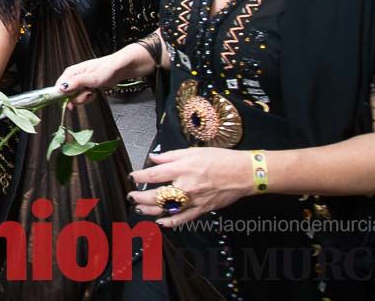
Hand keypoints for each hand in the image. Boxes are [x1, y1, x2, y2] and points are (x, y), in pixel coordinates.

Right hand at [55, 54, 125, 103]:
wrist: (118, 69)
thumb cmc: (106, 69)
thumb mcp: (90, 78)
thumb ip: (75, 83)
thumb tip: (62, 87)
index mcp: (71, 72)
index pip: (59, 87)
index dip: (62, 97)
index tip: (68, 104)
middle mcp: (73, 77)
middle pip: (67, 94)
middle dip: (77, 98)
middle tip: (87, 94)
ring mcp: (79, 83)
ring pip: (75, 97)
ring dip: (84, 98)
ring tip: (92, 91)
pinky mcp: (85, 87)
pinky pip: (82, 97)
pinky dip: (89, 97)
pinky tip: (94, 92)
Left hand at [128, 148, 253, 226]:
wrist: (243, 173)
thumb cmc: (220, 159)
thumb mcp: (192, 151)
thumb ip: (170, 156)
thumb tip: (153, 157)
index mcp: (182, 169)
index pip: (154, 174)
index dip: (139, 176)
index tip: (132, 177)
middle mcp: (186, 186)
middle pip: (156, 195)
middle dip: (140, 197)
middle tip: (131, 196)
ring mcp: (193, 200)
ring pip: (166, 209)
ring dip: (150, 210)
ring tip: (139, 208)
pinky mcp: (201, 209)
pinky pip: (183, 219)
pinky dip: (170, 222)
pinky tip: (160, 222)